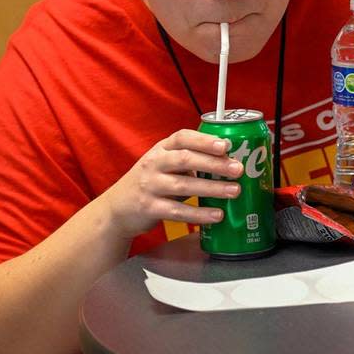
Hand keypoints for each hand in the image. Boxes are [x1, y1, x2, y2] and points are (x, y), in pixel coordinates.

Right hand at [100, 129, 241, 238]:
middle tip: (238, 169)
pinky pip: (177, 211)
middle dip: (214, 164)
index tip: (225, 144)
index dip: (204, 140)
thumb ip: (190, 160)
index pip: (182, 137)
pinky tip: (217, 215)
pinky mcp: (149, 208)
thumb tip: (230, 161)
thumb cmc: (151, 182)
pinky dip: (199, 214)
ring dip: (212, 188)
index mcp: (161, 149)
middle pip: (185, 159)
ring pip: (184, 185)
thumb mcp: (165, 165)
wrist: (116, 208)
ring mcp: (149, 186)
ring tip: (235, 191)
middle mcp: (153, 164)